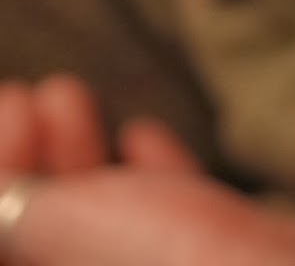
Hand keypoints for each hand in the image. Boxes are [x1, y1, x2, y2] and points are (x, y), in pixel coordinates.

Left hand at [0, 78, 294, 265]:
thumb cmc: (171, 264)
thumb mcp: (64, 226)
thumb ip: (9, 200)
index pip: (7, 246)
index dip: (0, 178)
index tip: (13, 109)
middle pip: (48, 236)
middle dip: (34, 160)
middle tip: (35, 96)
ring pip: (104, 225)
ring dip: (80, 159)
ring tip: (68, 97)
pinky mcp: (222, 260)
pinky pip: (170, 221)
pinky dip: (147, 176)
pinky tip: (139, 136)